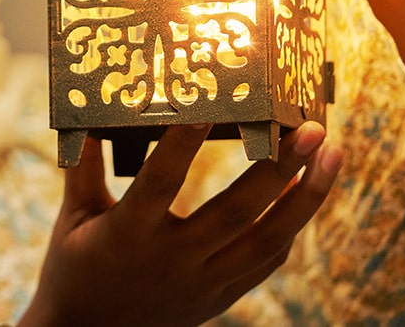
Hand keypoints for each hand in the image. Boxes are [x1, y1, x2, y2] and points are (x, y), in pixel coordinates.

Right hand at [20, 122, 341, 326]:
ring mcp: (203, 283)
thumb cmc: (74, 269)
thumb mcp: (73, 216)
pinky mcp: (220, 297)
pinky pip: (266, 261)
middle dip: (278, 166)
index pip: (160, 181)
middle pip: (236, 211)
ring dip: (306, 196)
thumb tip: (85, 115)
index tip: (208, 108)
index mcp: (129, 234)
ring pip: (267, 239)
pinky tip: (305, 192)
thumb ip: (84, 166)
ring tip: (331, 154)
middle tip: (309, 128)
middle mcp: (173, 260)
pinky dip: (291, 226)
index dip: (183, 144)